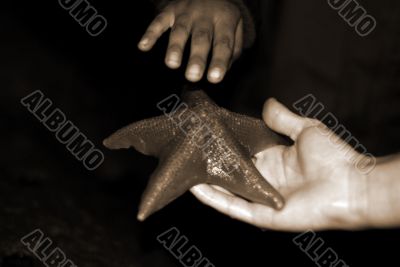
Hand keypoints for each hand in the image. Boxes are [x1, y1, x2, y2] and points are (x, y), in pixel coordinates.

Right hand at [138, 0, 242, 82]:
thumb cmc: (223, 17)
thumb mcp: (236, 28)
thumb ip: (233, 51)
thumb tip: (222, 71)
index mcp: (225, 20)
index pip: (223, 43)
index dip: (219, 61)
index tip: (214, 79)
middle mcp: (205, 15)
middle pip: (201, 38)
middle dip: (197, 58)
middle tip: (193, 76)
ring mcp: (186, 12)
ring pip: (180, 30)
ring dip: (175, 47)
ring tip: (172, 64)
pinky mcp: (170, 10)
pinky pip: (159, 22)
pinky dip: (150, 34)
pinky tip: (143, 46)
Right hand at [190, 98, 373, 230]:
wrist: (351, 184)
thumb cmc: (333, 157)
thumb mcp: (306, 129)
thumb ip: (283, 119)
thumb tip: (266, 102)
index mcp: (273, 160)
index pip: (241, 153)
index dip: (223, 146)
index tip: (205, 134)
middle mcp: (264, 179)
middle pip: (230, 172)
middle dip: (209, 164)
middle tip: (186, 152)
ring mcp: (261, 198)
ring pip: (226, 191)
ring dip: (205, 182)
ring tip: (183, 170)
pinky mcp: (262, 214)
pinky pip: (233, 207)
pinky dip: (214, 199)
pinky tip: (196, 188)